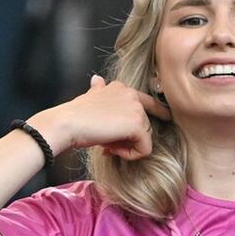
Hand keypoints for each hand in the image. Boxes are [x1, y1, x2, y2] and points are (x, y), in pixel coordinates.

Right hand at [29, 75, 171, 160]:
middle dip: (128, 138)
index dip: (159, 111)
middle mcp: (132, 94)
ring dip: (127, 148)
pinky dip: (131, 155)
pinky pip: (145, 149)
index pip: (148, 101)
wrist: (67, 123)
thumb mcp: (90, 97)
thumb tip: (97, 80)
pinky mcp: (137, 125)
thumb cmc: (75, 114)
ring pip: (145, 138)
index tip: (167, 117)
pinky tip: (111, 150)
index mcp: (122, 88)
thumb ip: (99, 90)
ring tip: (107, 146)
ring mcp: (136, 109)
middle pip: (145, 125)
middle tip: (108, 143)